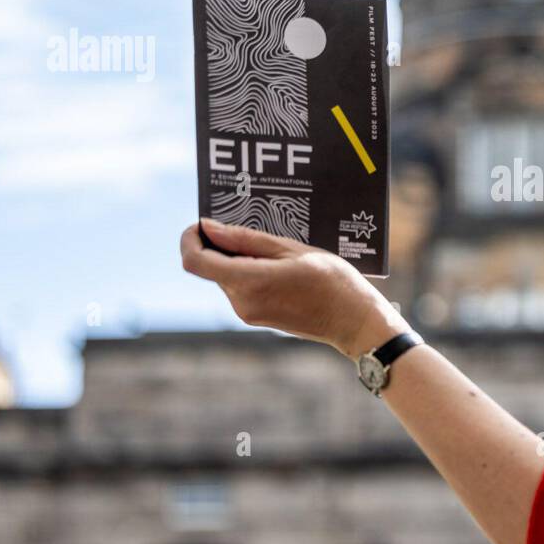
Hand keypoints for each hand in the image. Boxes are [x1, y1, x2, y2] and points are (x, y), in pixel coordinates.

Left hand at [179, 218, 408, 357]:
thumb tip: (209, 227)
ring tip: (275, 246)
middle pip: (211, 267)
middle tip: (250, 225)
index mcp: (250, 282)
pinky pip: (240, 287)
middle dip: (220, 244)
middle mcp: (242, 302)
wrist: (353, 321)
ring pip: (226, 276)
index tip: (202, 222)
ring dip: (237, 257)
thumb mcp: (292, 250)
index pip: (195, 261)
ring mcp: (248, 312)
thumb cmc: (333, 282)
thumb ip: (247, 239)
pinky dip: (247, 270)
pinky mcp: (256, 316)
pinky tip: (277, 263)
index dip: (189, 239)